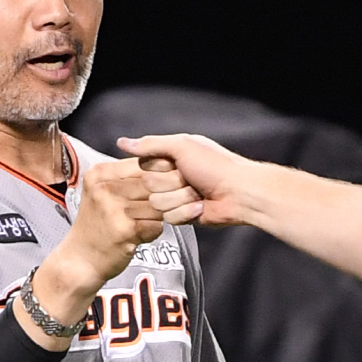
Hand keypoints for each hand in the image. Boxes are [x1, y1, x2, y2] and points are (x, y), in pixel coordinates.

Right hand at [34, 157, 202, 318]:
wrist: (81, 260)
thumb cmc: (97, 226)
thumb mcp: (101, 193)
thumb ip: (123, 177)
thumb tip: (155, 160)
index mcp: (100, 174)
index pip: (142, 164)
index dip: (164, 170)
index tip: (179, 176)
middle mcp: (104, 189)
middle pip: (152, 182)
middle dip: (173, 188)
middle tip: (190, 192)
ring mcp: (113, 210)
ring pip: (157, 204)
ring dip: (171, 211)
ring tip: (177, 213)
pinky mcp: (123, 231)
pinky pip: (155, 225)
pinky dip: (157, 230)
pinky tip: (150, 232)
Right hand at [120, 133, 257, 228]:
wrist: (239, 192)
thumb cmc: (216, 166)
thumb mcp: (182, 146)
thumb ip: (151, 145)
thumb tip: (123, 143)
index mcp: (170, 158)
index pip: (142, 165)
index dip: (157, 167)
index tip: (174, 164)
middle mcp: (170, 177)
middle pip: (148, 186)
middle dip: (170, 183)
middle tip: (190, 178)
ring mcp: (176, 197)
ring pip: (157, 203)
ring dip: (180, 198)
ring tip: (198, 193)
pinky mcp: (182, 216)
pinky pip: (169, 218)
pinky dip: (186, 212)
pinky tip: (200, 207)